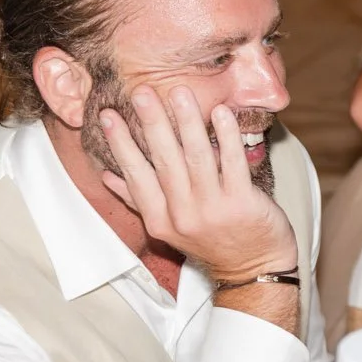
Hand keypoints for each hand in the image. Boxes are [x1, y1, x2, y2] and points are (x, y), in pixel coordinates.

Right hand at [98, 86, 297, 282]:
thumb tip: (108, 176)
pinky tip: (221, 112)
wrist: (254, 270)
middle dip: (151, 124)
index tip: (107, 115)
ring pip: (197, 158)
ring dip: (187, 122)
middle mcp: (183, 216)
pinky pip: (233, 164)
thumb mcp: (170, 229)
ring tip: (178, 92)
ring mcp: (213, 210)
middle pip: (164, 162)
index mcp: (160, 220)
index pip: (136, 175)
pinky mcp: (242, 204)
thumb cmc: (212, 241)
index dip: (121, 144)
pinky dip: (227, 136)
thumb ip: (140, 200)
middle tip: (141, 92)